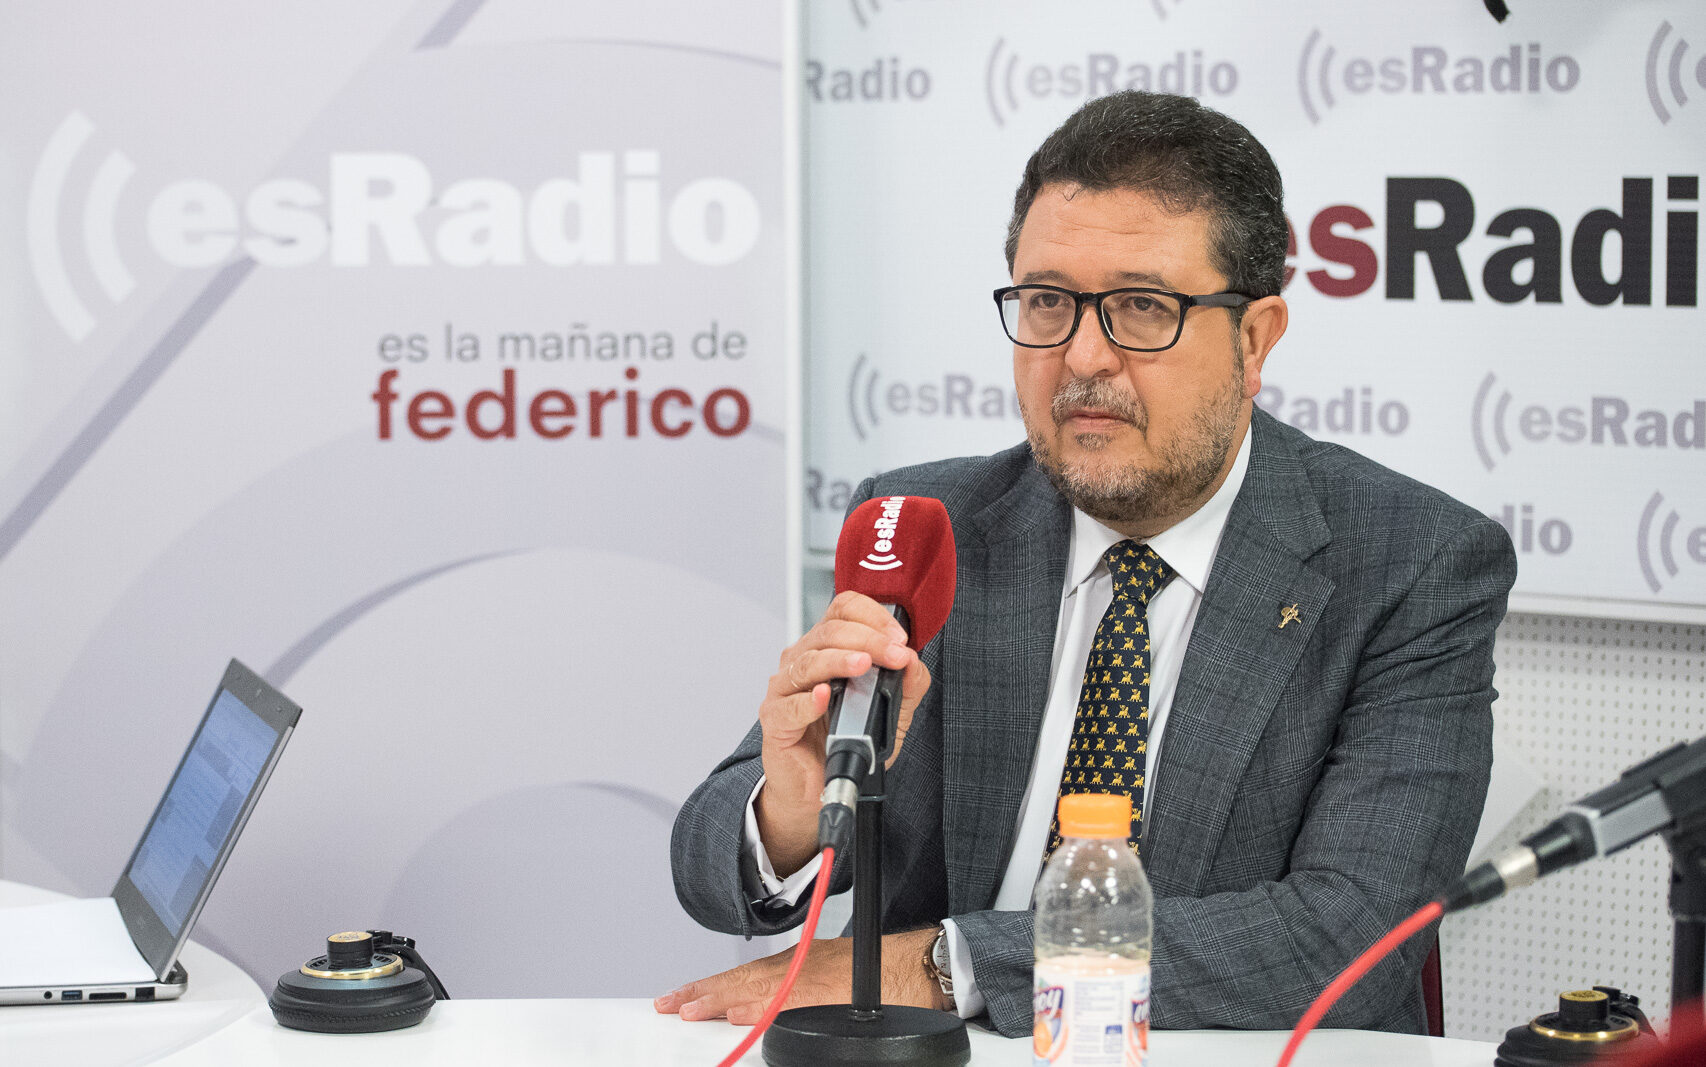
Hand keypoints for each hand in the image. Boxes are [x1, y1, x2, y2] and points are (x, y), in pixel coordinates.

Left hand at [652, 928, 947, 1023]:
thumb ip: (803, 984)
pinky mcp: (828, 995)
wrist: (922, 965)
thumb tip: (768, 1010)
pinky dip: (761, 1005)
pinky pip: (787, 1001)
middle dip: (703, 993)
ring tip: (689, 1008)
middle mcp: (800, 968)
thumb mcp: (835, 971)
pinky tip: (740, 1012)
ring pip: (756, 989)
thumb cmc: (885, 971)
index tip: (682, 997)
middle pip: (742, 980)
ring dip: (721, 998)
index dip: (711, 986)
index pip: (745, 975)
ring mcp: (812, 982)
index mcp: (799, 964)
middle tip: (670, 1004)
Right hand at [755, 591, 931, 875]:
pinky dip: (808, 699)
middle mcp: (803, 660)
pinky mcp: (775, 719)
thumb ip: (906, 688)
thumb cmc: (845, 743)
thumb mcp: (890, 715)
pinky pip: (789, 704)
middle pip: (830, 631)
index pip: (843, 610)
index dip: (872, 616)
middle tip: (894, 654)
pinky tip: (823, 696)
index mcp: (828, 648)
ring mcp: (785, 688)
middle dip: (868, 639)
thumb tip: (914, 661)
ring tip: (863, 665)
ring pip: (809, 660)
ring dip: (840, 660)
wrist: (817, 786)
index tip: (899, 638)